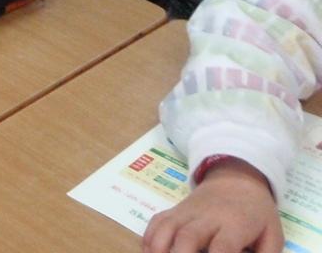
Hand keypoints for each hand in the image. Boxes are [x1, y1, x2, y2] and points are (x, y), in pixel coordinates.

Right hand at [142, 159, 281, 252]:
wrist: (236, 178)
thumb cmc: (257, 212)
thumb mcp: (273, 235)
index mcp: (235, 225)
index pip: (223, 246)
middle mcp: (207, 217)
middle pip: (188, 237)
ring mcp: (187, 211)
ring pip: (167, 228)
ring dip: (159, 249)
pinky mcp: (174, 210)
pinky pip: (157, 222)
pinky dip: (149, 238)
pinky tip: (149, 252)